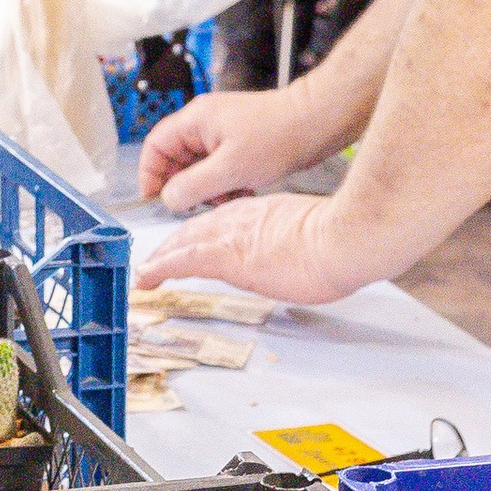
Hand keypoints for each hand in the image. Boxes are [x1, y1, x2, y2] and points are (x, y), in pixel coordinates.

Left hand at [131, 191, 372, 306]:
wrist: (344, 237)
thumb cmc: (343, 239)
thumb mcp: (315, 233)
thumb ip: (298, 241)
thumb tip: (301, 254)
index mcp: (262, 213)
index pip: (223, 221)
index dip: (204, 233)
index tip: (195, 243)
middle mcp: (240, 218)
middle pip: (197, 229)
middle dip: (175, 245)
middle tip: (159, 259)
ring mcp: (230, 236)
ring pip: (184, 243)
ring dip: (162, 258)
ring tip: (146, 272)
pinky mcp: (224, 256)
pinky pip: (181, 261)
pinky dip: (160, 268)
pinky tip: (146, 278)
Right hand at [137, 87, 320, 213]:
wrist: (316, 122)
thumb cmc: (278, 135)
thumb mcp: (229, 168)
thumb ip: (192, 186)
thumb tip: (168, 198)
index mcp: (195, 120)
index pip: (155, 146)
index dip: (150, 174)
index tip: (154, 198)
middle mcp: (204, 123)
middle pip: (176, 159)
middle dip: (185, 185)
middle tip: (198, 204)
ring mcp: (222, 133)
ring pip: (199, 167)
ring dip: (208, 188)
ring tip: (227, 198)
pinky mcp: (239, 143)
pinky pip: (219, 168)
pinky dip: (225, 183)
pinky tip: (242, 192)